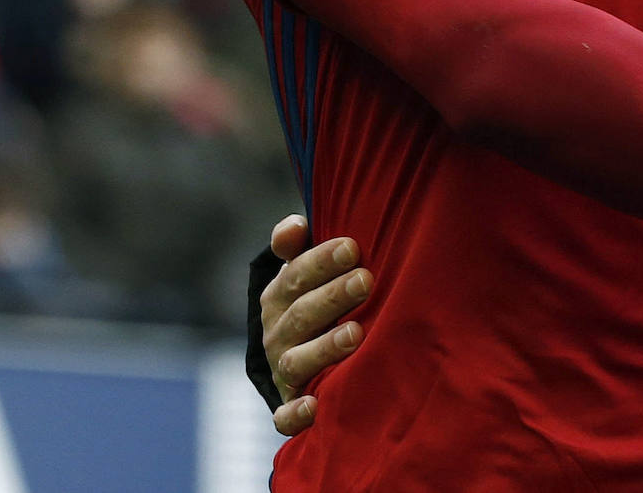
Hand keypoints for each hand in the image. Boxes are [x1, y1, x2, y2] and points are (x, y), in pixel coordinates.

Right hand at [260, 213, 371, 435]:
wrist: (295, 350)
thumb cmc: (313, 296)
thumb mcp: (302, 267)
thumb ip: (295, 243)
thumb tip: (293, 226)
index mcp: (279, 295)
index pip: (295, 275)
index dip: (322, 261)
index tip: (352, 247)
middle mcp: (277, 333)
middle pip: (302, 314)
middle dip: (334, 296)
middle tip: (366, 281)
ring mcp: (282, 369)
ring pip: (297, 361)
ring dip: (325, 348)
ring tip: (356, 334)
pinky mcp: (288, 403)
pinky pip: (285, 416)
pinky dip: (296, 413)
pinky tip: (316, 405)